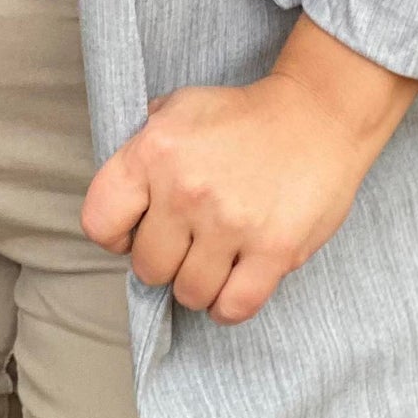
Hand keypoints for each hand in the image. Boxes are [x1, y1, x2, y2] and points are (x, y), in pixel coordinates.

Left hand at [80, 15, 417, 325]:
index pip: (99, 222)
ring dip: (199, 284)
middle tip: (188, 241)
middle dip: (165, 260)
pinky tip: (234, 281)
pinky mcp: (273, 251)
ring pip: (188, 293)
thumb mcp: (181, 109)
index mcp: (155, 151)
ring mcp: (230, 223)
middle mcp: (186, 189)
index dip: (118, 234)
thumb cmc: (245, 116)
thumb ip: (142, 146)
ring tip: (215, 257)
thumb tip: (119, 193)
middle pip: (148, 268)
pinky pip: (232, 308)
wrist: (317, 114)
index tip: (139, 230)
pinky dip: (228, 305)